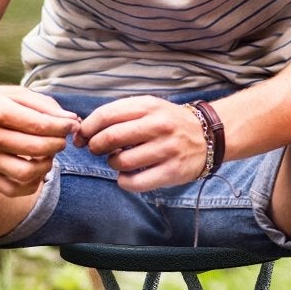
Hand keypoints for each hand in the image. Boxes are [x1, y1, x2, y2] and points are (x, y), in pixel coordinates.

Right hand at [0, 83, 79, 196]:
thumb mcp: (15, 93)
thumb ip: (45, 106)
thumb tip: (72, 122)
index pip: (40, 126)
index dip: (63, 128)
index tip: (71, 126)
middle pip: (37, 149)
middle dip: (58, 144)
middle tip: (60, 138)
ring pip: (26, 173)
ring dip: (47, 165)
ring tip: (48, 154)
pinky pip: (12, 189)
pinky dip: (31, 184)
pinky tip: (35, 170)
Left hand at [78, 96, 209, 190]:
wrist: (209, 136)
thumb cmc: (168, 123)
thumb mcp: (147, 108)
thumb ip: (118, 115)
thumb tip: (84, 131)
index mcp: (148, 106)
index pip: (106, 115)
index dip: (87, 128)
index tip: (81, 136)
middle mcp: (158, 126)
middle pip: (110, 138)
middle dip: (95, 146)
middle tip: (96, 149)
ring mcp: (167, 149)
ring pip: (121, 161)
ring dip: (111, 163)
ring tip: (118, 160)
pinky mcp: (172, 171)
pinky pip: (135, 182)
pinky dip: (123, 181)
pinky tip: (126, 176)